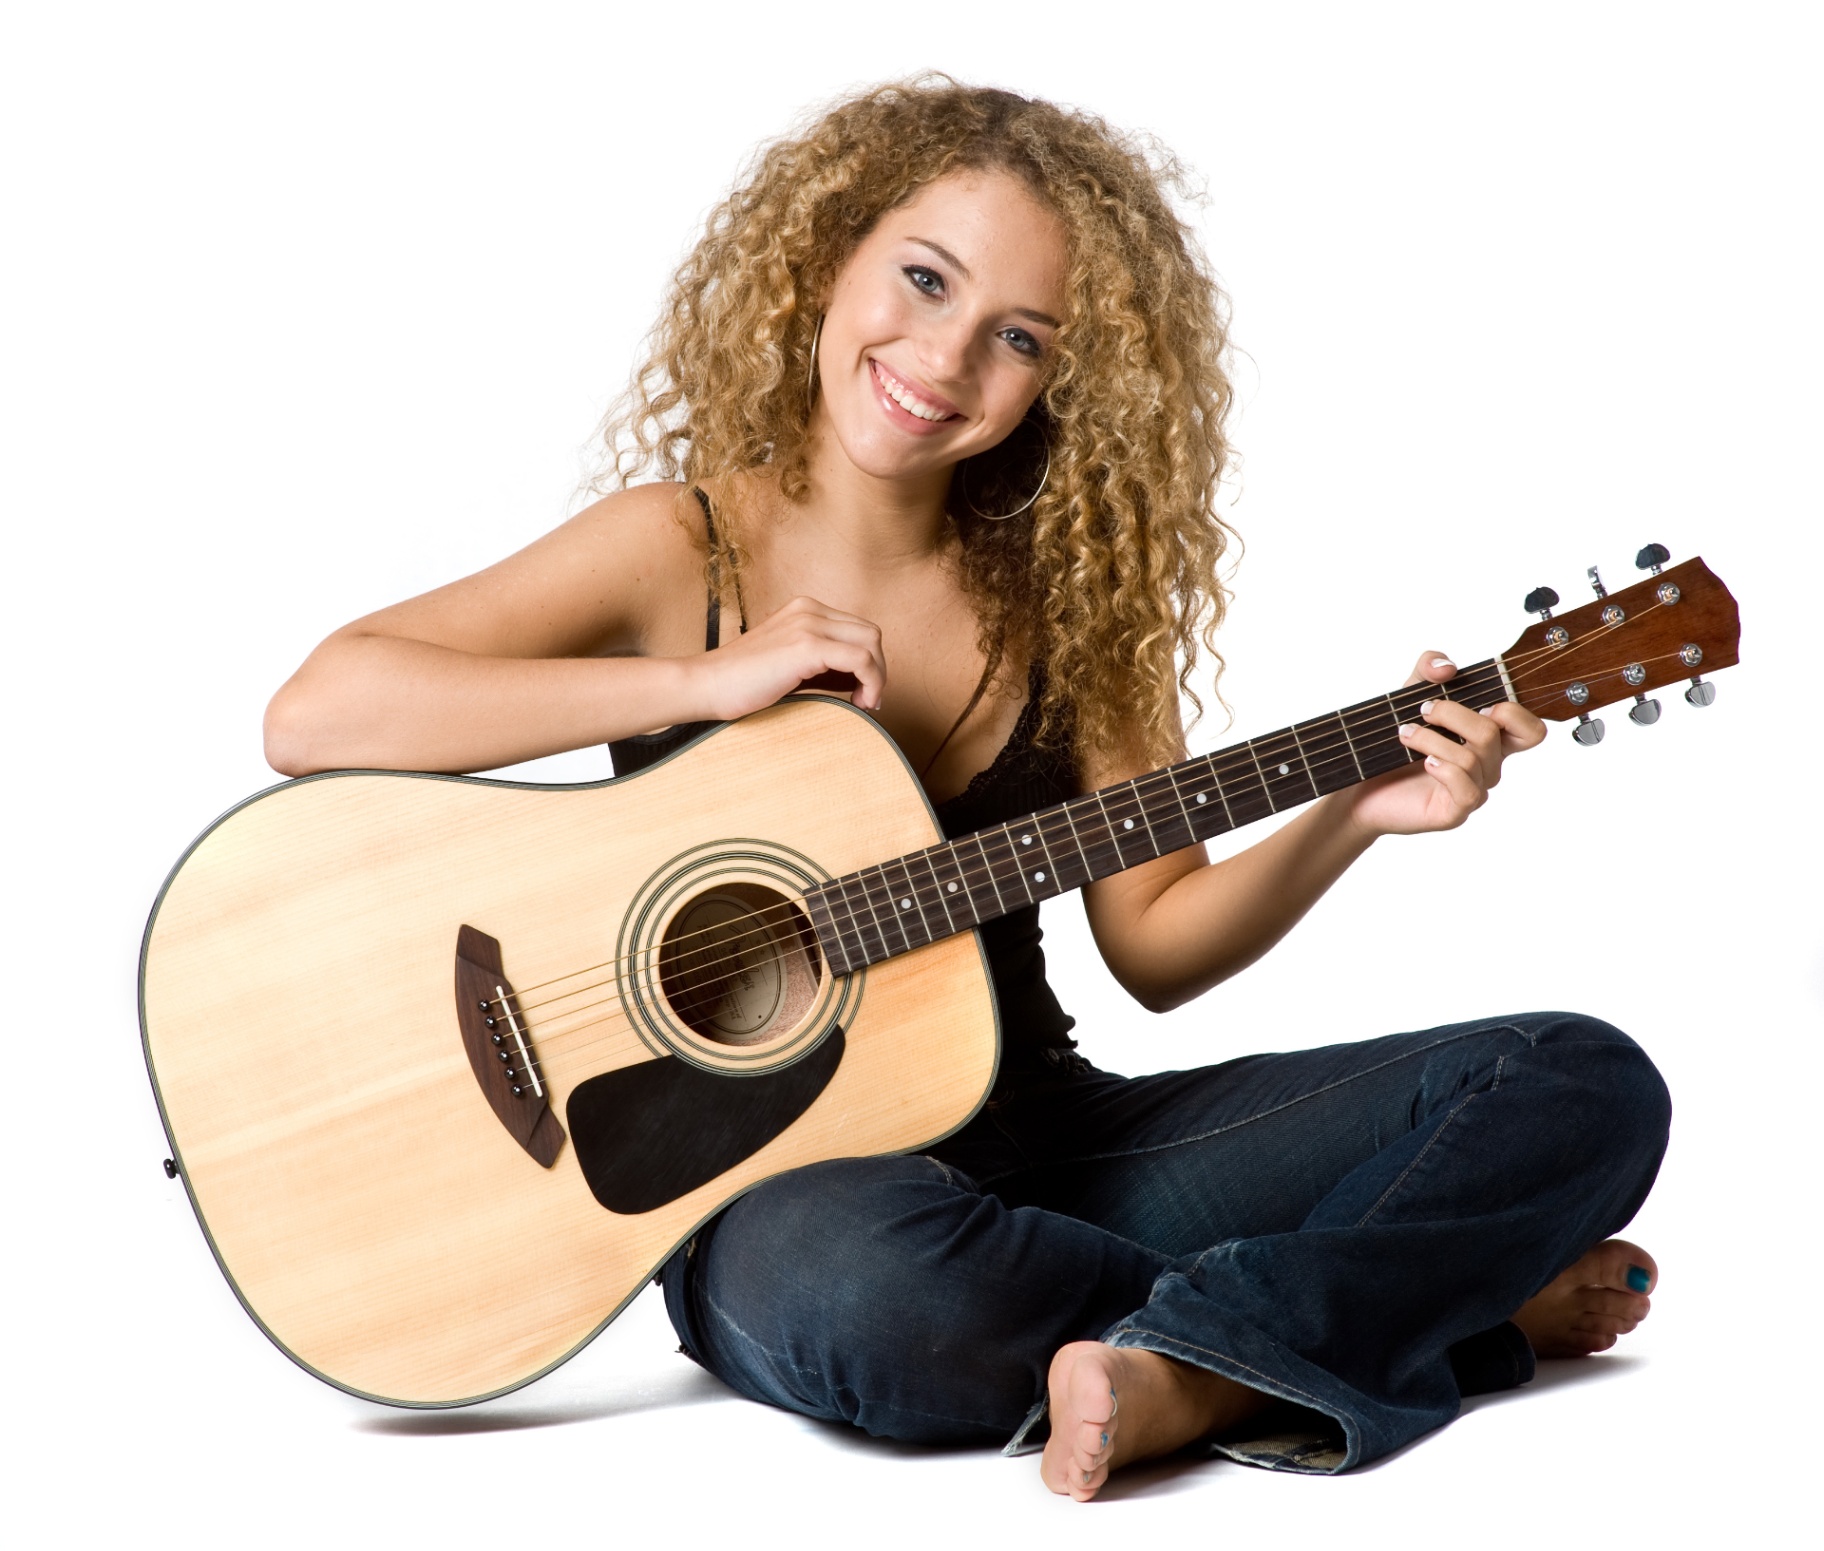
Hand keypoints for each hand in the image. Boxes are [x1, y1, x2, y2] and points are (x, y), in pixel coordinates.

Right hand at [692, 595, 887, 720]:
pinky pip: (861, 660)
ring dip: (877, 677)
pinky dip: (871, 682)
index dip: (870, 661)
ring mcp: (808, 625)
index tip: (864, 691)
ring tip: (864, 702)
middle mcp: (809, 610)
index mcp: (804, 609)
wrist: (705, 685)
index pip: (858, 629)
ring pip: (871, 644)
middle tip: (868, 699)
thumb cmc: (740, 683)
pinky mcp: (807, 646)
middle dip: (878, 669)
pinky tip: (861, 701)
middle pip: (870, 634)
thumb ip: (820, 663)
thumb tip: (859, 681)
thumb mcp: (788, 664)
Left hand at [1339, 652, 1545, 838]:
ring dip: (1431, 738)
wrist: (1359, 788)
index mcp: (1488, 738)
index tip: (1474, 702)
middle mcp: (1486, 765)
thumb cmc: (1392, 744)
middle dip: (1453, 713)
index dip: (1513, 712)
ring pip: (1472, 756)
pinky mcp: (1455, 811)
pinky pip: (1466, 788)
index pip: (1531, 730)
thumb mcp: (1409, 695)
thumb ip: (1429, 668)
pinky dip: (1442, 768)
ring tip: (1404, 735)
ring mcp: (1473, 789)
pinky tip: (1423, 762)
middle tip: (1423, 710)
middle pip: (1495, 733)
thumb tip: (1448, 667)